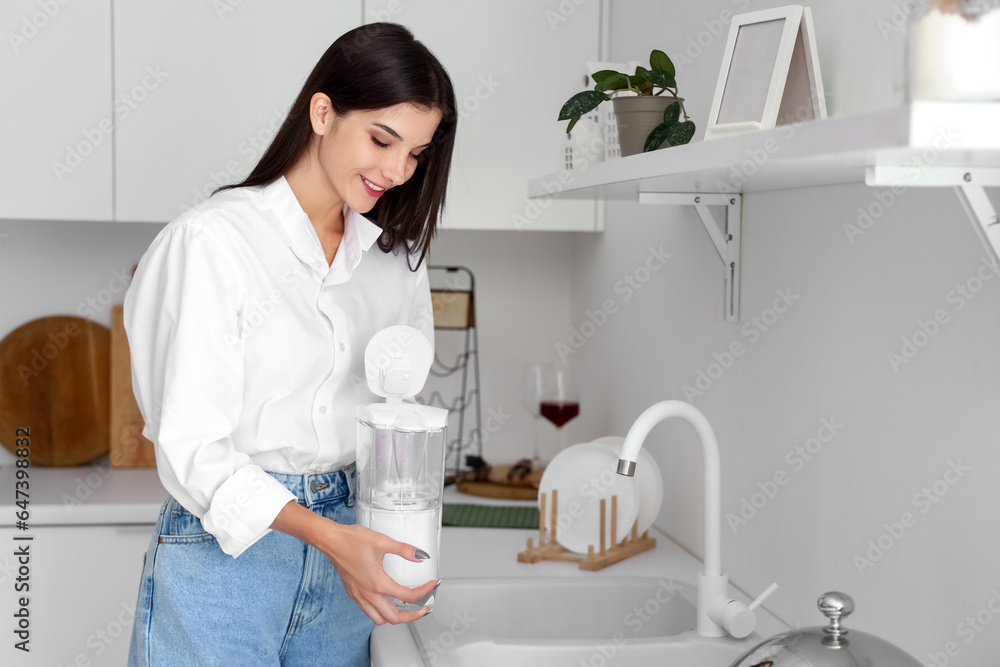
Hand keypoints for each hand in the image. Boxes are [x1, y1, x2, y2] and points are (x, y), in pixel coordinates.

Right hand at [323, 523, 437, 624]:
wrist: (331, 541)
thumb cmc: (351, 541)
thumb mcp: (382, 541)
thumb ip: (403, 550)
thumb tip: (420, 556)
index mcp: (378, 583)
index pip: (408, 596)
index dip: (424, 592)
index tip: (431, 585)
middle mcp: (368, 594)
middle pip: (394, 617)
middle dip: (413, 616)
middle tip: (423, 608)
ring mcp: (360, 596)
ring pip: (380, 619)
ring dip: (395, 617)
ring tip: (406, 609)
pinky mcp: (354, 594)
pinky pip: (369, 612)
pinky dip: (381, 612)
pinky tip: (386, 601)